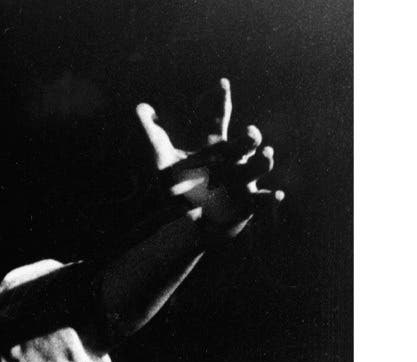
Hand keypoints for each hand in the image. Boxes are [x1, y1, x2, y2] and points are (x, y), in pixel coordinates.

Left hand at [135, 78, 282, 240]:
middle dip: (250, 137)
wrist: (185, 223)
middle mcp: (232, 159)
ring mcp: (243, 180)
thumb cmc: (177, 189)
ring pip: (259, 167)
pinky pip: (264, 201)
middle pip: (246, 143)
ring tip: (266, 153)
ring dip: (264, 160)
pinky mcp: (248, 204)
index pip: (219, 118)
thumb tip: (140, 106)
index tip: (222, 83)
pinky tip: (277, 195)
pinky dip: (272, 199)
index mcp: (214, 145)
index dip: (221, 100)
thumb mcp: (162, 162)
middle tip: (249, 132)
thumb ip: (153, 134)